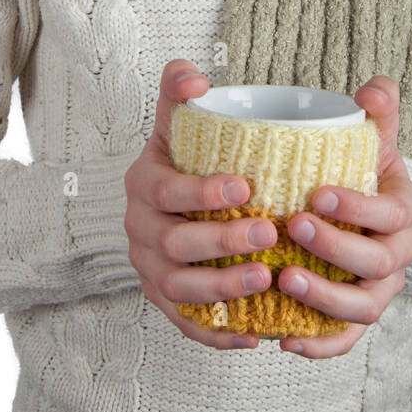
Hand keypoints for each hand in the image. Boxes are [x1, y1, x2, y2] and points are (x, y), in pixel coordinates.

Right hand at [123, 59, 276, 350]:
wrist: (169, 205)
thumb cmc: (185, 161)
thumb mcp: (179, 124)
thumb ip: (180, 89)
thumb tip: (194, 76)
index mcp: (143, 185)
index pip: (166, 191)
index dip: (203, 192)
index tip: (248, 186)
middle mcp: (140, 231)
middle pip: (175, 244)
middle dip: (222, 242)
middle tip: (271, 234)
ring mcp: (149, 271)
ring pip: (179, 289)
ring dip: (222, 289)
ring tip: (266, 279)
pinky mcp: (165, 304)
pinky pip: (186, 325)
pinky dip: (217, 334)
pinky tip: (254, 334)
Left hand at [276, 75, 411, 357]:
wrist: (349, 211)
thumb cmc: (353, 171)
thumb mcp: (368, 138)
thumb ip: (376, 111)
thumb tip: (376, 87)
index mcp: (404, 209)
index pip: (394, 212)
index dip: (360, 206)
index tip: (317, 193)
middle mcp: (397, 254)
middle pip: (379, 261)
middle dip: (338, 246)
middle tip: (295, 226)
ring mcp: (378, 290)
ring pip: (364, 307)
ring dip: (326, 297)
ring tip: (285, 279)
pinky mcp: (354, 319)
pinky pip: (345, 341)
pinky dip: (320, 345)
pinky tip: (284, 339)